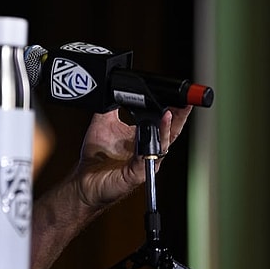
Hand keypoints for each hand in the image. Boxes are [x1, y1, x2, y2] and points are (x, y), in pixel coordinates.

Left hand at [72, 105, 192, 207]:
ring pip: (161, 145)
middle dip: (180, 117)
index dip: (173, 109)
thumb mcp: (103, 124)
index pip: (164, 122)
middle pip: (171, 133)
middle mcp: (148, 150)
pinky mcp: (136, 173)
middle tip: (185, 102)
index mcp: (143, 138)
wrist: (84, 180)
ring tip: (168, 113)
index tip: (179, 95)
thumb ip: (111, 107)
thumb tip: (114, 89)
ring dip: (165, 129)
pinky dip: (148, 145)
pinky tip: (147, 133)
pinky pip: (145, 158)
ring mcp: (145, 163)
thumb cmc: (96, 157)